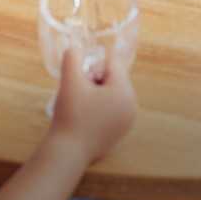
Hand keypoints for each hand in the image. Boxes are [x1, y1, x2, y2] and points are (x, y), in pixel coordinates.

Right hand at [49, 44, 136, 162]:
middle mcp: (132, 105)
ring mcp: (128, 120)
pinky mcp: (120, 132)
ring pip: (113, 93)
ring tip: (81, 105)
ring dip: (97, 93)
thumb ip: (72, 57)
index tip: (80, 78)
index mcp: (125, 91)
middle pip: (114, 78)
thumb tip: (74, 48)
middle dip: (95, 80)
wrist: (68, 152)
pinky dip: (99, 107)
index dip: (93, 66)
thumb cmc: (70, 114)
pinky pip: (112, 109)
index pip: (113, 63)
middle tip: (79, 92)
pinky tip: (85, 117)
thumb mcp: (70, 80)